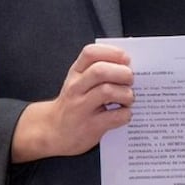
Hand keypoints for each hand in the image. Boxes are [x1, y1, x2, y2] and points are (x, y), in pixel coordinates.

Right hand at [11, 43, 133, 161]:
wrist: (54, 132)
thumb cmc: (74, 103)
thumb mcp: (79, 82)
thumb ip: (98, 71)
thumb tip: (129, 66)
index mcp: (76, 73)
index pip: (90, 53)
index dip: (112, 52)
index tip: (126, 58)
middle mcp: (76, 88)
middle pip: (100, 71)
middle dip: (122, 73)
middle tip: (130, 80)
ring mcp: (81, 108)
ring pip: (107, 91)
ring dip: (126, 94)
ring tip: (128, 98)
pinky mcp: (90, 127)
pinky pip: (115, 116)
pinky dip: (126, 114)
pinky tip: (123, 113)